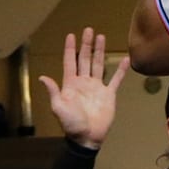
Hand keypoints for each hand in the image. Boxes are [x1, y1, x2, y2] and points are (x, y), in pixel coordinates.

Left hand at [39, 28, 128, 149]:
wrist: (87, 138)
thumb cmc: (71, 124)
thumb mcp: (58, 108)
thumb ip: (53, 92)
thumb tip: (42, 77)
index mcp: (71, 84)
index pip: (70, 62)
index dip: (70, 48)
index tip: (71, 35)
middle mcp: (84, 82)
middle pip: (85, 59)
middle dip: (87, 45)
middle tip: (89, 30)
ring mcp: (97, 87)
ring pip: (99, 65)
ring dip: (100, 51)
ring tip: (102, 37)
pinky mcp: (109, 95)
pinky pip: (116, 80)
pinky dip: (121, 70)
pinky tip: (126, 59)